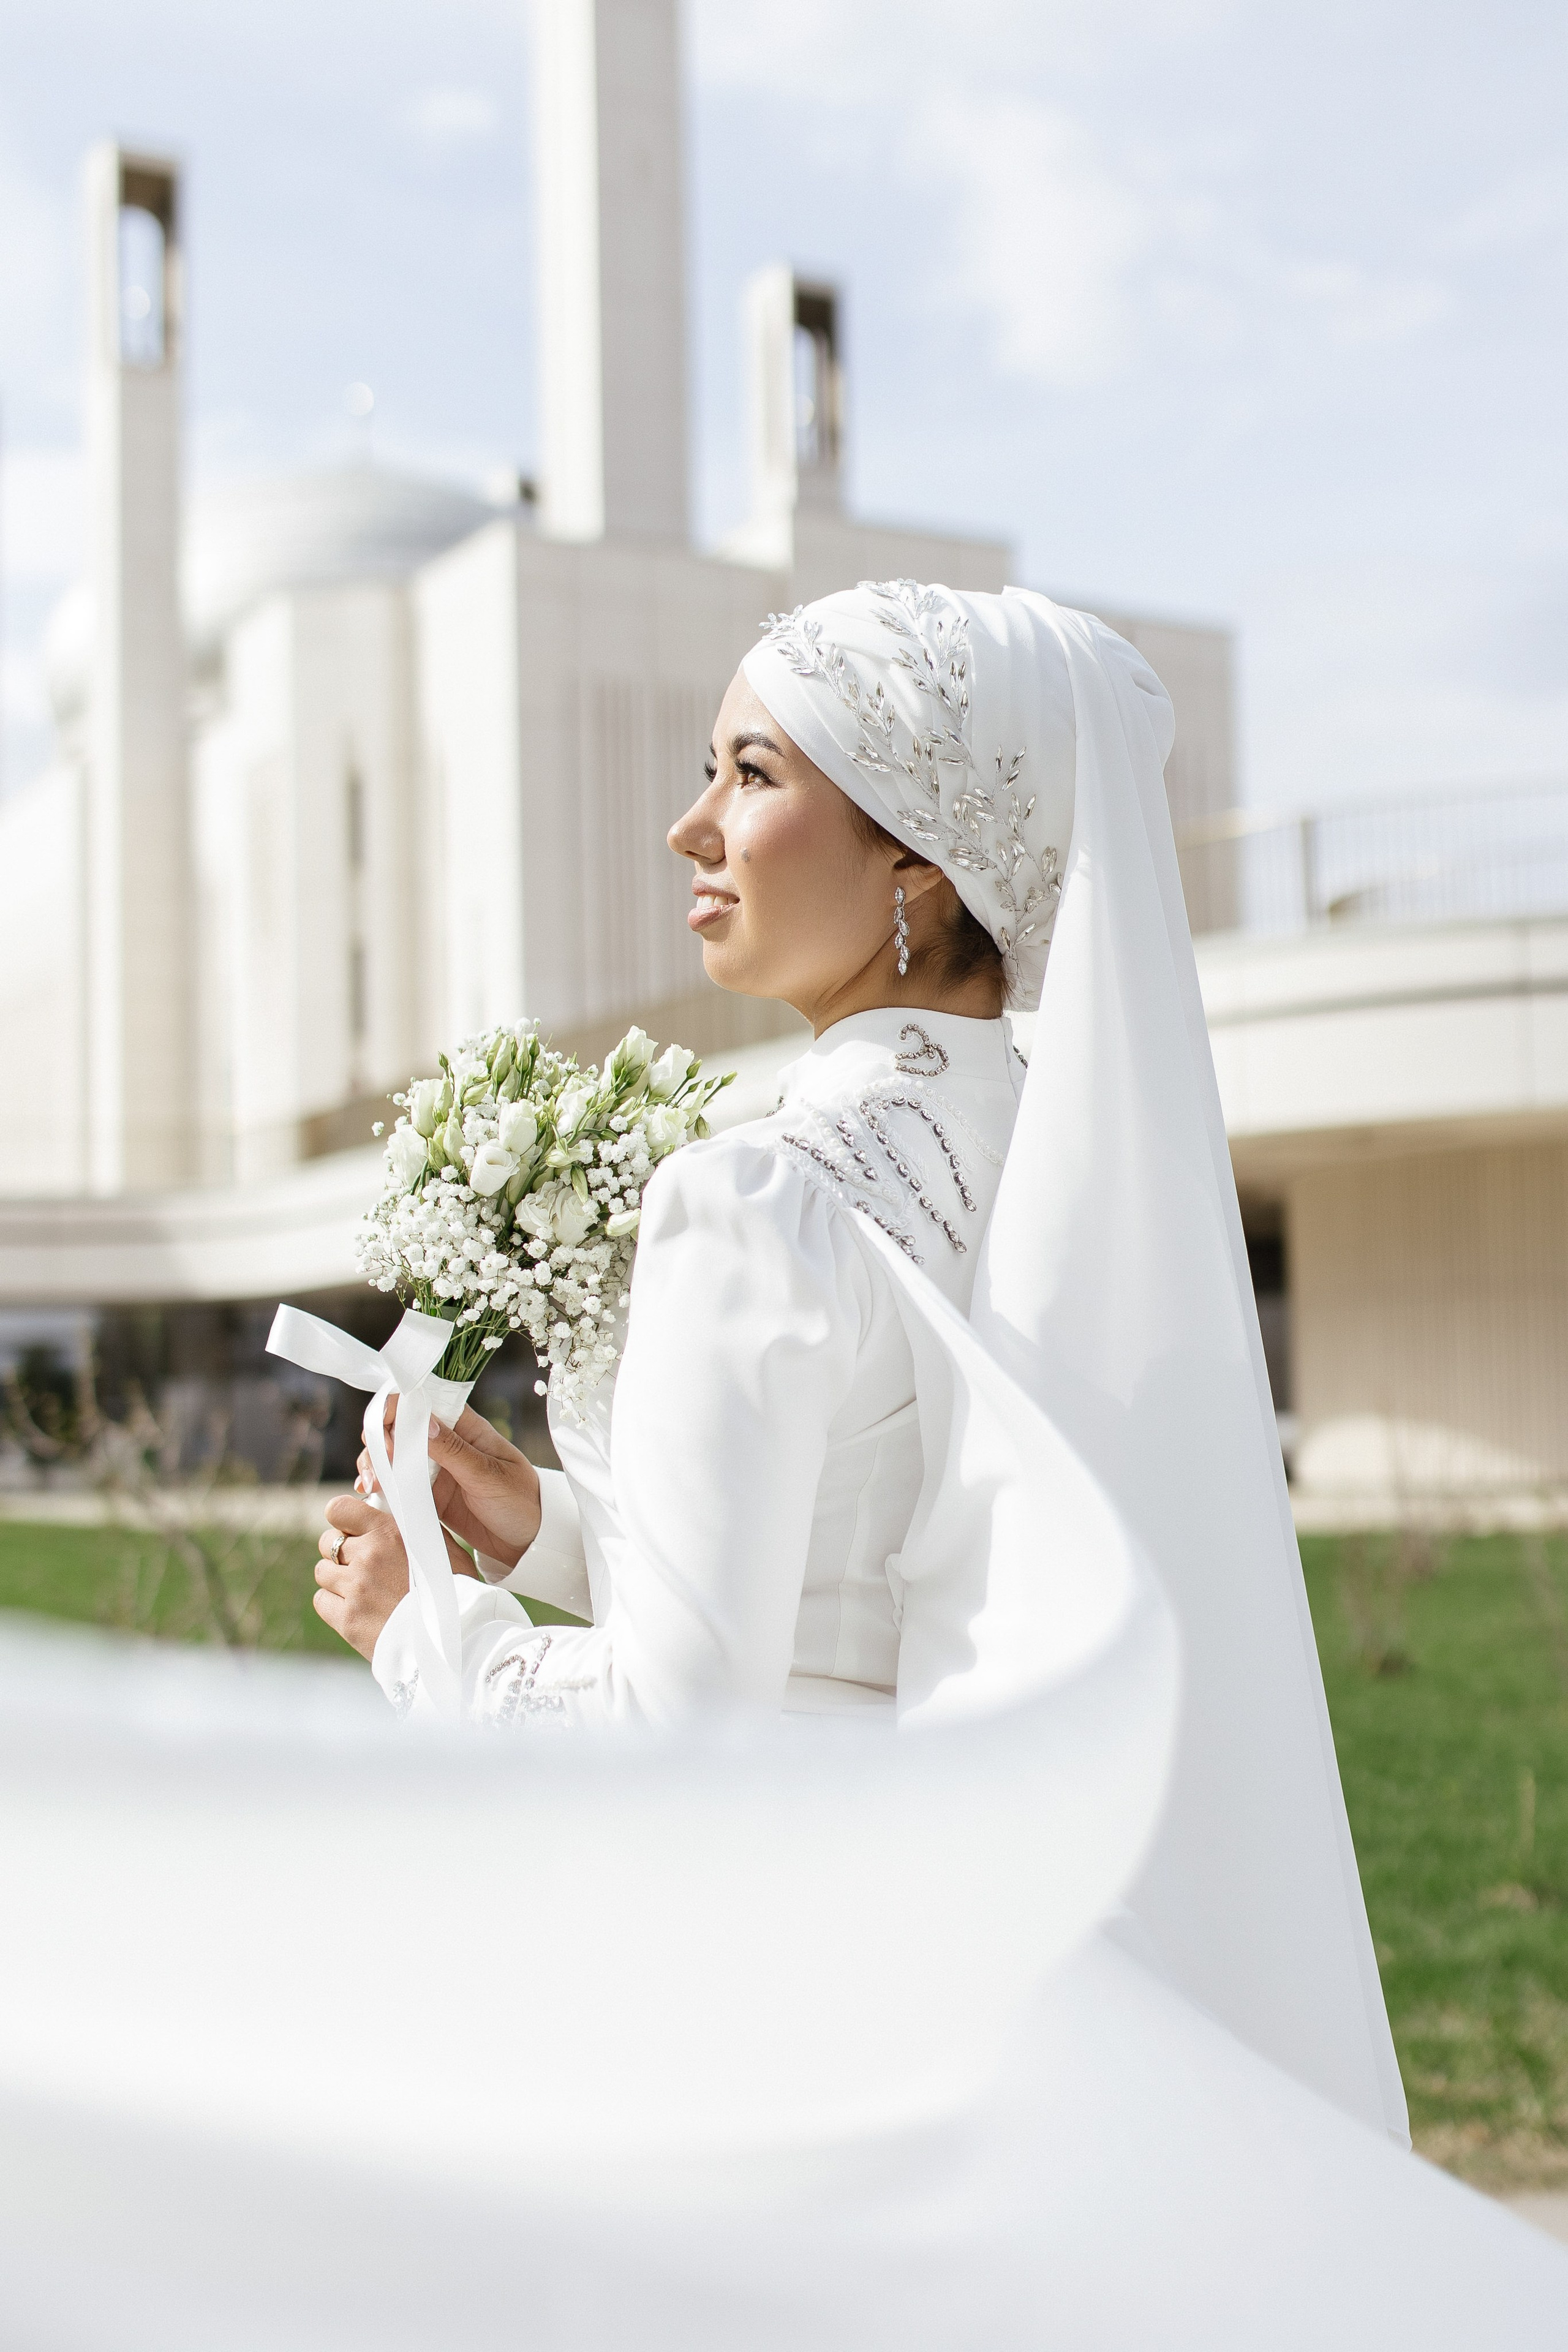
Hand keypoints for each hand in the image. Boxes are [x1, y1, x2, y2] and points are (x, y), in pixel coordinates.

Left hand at [315, 1493, 480, 1661]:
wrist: (457, 1636)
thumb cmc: (456, 1589)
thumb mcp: (442, 1547)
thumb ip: (413, 1527)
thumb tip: (394, 1513)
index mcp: (390, 1532)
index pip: (338, 1510)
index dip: (342, 1520)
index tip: (351, 1530)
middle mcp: (369, 1556)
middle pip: (328, 1542)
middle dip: (341, 1551)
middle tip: (360, 1565)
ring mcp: (355, 1588)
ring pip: (322, 1571)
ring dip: (337, 1577)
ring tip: (360, 1589)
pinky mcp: (348, 1619)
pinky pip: (321, 1600)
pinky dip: (333, 1602)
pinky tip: (355, 1608)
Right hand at [357, 1401, 542, 1569]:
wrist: (530, 1544)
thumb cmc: (521, 1502)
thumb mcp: (489, 1475)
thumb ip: (454, 1450)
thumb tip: (423, 1421)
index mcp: (466, 1427)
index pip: (425, 1403)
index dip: (396, 1409)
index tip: (381, 1430)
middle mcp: (447, 1444)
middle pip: (401, 1430)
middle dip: (379, 1443)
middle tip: (375, 1469)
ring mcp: (437, 1470)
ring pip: (395, 1457)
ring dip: (377, 1466)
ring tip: (371, 1486)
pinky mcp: (431, 1496)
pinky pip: (401, 1486)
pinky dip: (384, 1488)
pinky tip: (373, 1495)